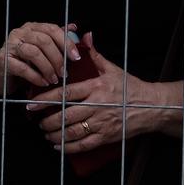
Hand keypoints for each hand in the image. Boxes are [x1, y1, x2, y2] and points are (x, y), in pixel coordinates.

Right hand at [0, 22, 78, 91]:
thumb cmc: (23, 63)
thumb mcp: (42, 51)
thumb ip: (56, 40)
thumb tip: (74, 28)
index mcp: (31, 28)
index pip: (52, 29)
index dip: (66, 42)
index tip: (76, 57)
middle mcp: (20, 33)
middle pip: (44, 40)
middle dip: (57, 58)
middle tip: (64, 73)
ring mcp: (10, 45)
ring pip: (34, 53)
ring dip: (47, 68)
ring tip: (54, 79)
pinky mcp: (3, 60)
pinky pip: (22, 68)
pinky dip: (36, 77)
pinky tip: (43, 83)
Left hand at [26, 34, 156, 152]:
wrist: (151, 107)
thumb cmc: (131, 87)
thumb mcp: (112, 69)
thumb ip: (94, 55)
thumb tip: (85, 36)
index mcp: (96, 87)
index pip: (66, 93)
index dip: (46, 99)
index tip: (31, 104)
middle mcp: (98, 106)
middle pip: (66, 116)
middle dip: (48, 121)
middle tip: (37, 121)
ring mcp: (102, 123)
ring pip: (73, 132)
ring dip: (55, 134)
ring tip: (45, 133)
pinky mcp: (107, 136)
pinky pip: (84, 145)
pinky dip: (68, 147)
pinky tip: (58, 146)